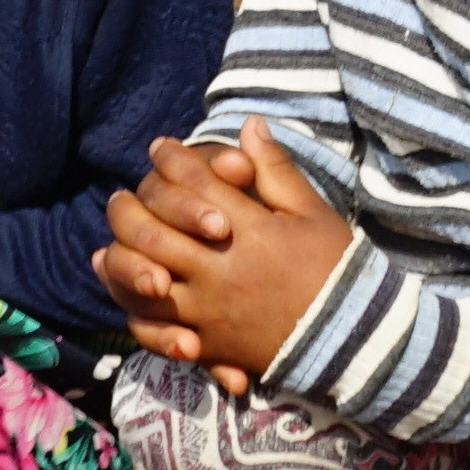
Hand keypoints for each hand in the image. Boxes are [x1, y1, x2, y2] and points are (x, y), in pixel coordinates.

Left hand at [96, 121, 352, 384]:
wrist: (355, 341)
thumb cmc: (336, 270)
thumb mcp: (314, 214)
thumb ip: (276, 171)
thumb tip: (250, 125)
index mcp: (250, 231)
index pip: (196, 184)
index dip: (173, 160)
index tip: (162, 147)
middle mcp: (220, 269)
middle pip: (153, 230)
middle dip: (133, 205)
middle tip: (125, 192)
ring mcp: (210, 310)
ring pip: (142, 280)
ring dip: (122, 256)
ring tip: (115, 238)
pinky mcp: (208, 344)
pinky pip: (156, 327)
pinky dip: (134, 308)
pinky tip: (128, 289)